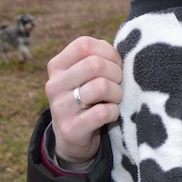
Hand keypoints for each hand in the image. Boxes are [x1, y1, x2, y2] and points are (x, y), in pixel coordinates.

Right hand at [45, 36, 122, 166]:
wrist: (73, 136)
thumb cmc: (89, 95)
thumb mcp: (86, 74)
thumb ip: (99, 57)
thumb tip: (126, 49)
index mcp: (57, 65)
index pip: (84, 44)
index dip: (108, 52)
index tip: (115, 64)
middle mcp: (54, 84)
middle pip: (95, 64)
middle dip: (116, 73)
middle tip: (118, 84)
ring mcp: (60, 108)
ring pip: (101, 87)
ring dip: (117, 93)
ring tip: (114, 99)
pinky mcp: (70, 129)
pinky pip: (103, 112)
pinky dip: (114, 112)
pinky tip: (111, 114)